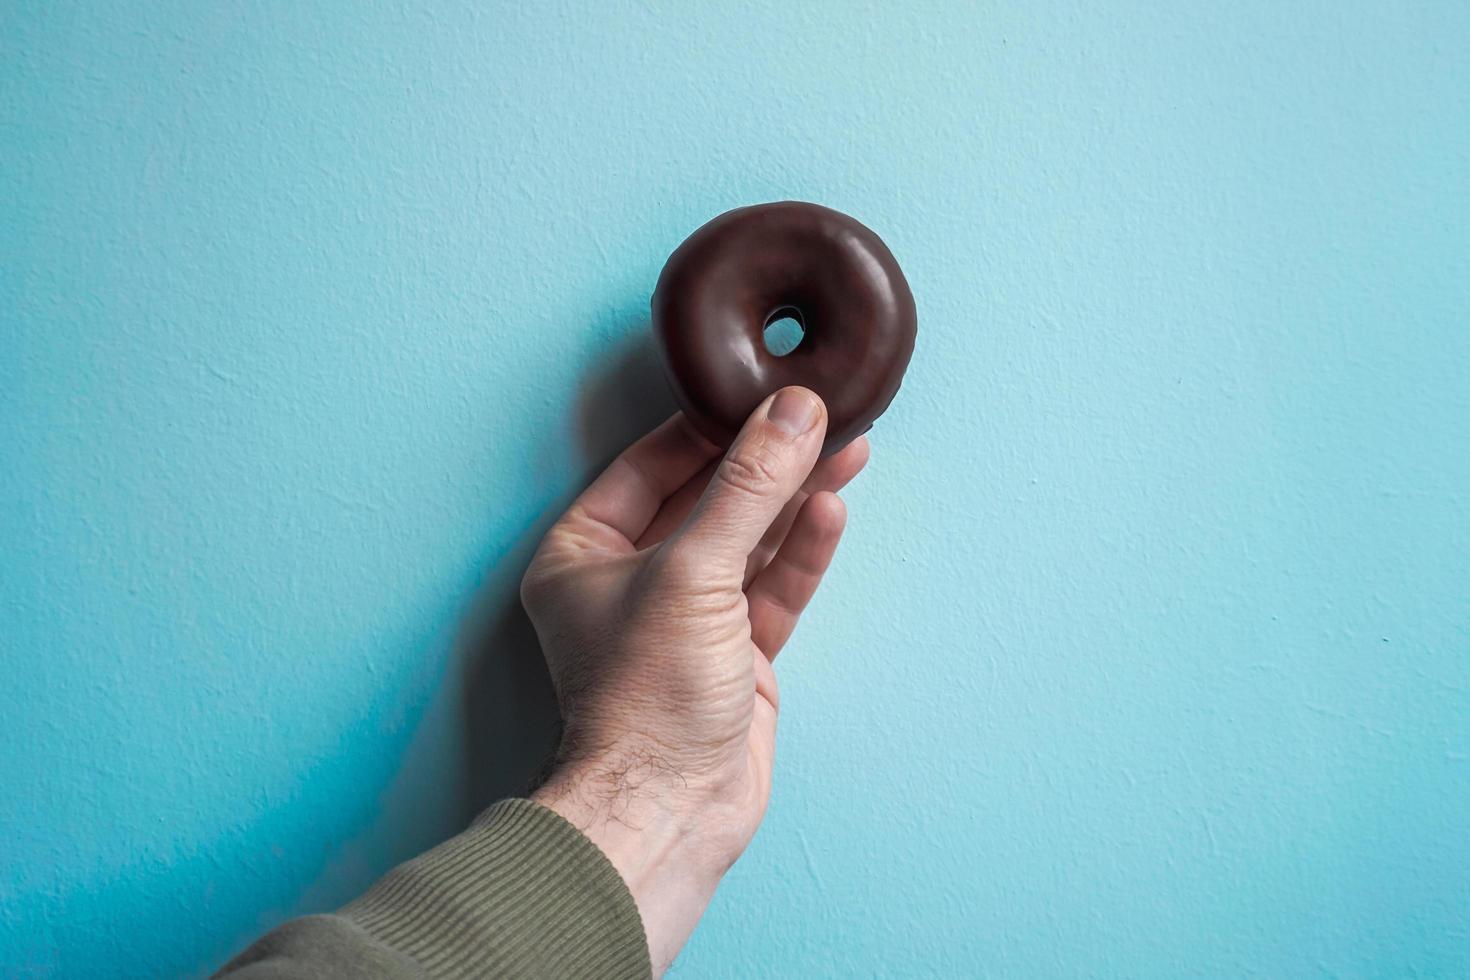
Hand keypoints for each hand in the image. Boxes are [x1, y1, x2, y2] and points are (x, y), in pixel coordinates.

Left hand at [523, 387, 867, 973]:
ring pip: (749, 541)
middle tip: (817, 414)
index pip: (646, 466)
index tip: (756, 392)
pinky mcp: (736, 654)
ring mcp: (688, 619)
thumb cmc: (644, 697)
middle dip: (764, 459)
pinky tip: (830, 507)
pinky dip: (802, 551)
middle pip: (707, 500)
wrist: (670, 809)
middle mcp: (631, 581)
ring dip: (794, 498)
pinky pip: (772, 587)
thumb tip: (793, 413)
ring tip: (846, 445)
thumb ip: (746, 489)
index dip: (704, 426)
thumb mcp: (692, 572)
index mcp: (582, 553)